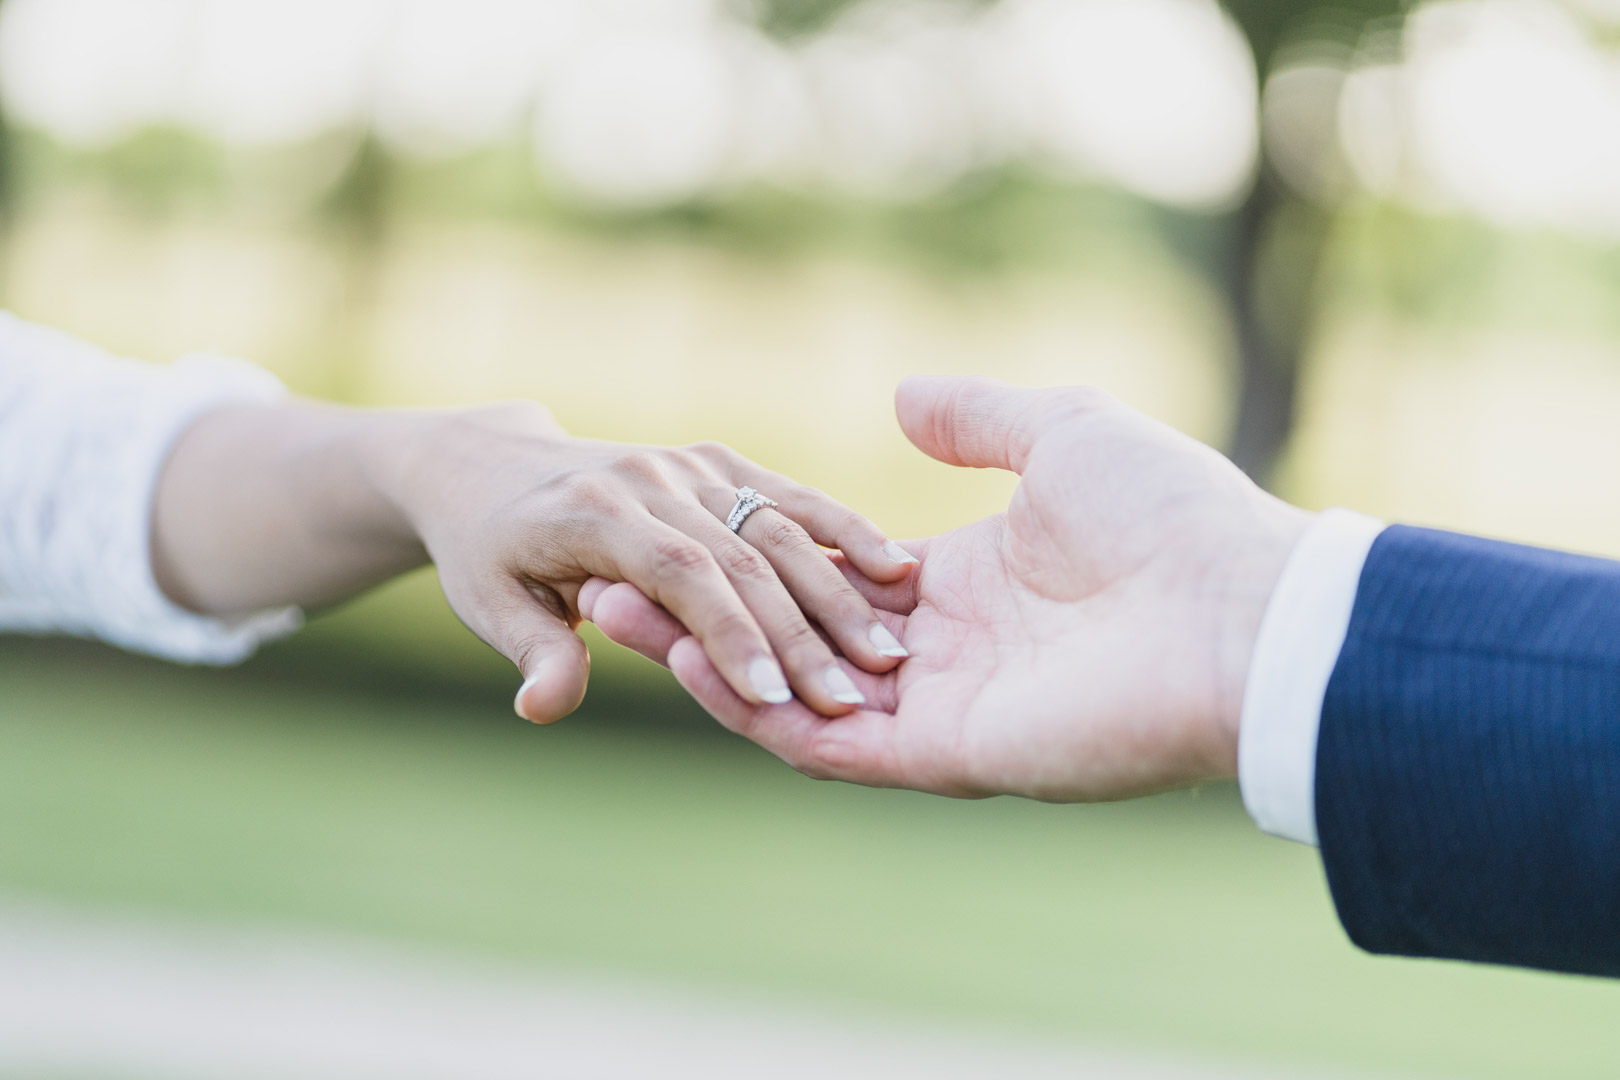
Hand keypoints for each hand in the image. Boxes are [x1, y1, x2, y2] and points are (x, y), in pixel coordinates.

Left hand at [384, 403, 916, 723]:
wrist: (495, 466)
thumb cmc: (492, 552)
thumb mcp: (492, 604)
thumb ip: (534, 653)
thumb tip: (544, 707)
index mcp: (592, 512)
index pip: (677, 576)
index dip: (729, 637)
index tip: (775, 703)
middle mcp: (649, 478)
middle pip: (742, 555)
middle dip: (799, 633)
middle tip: (849, 702)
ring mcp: (690, 465)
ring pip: (779, 525)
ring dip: (837, 591)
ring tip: (887, 654)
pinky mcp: (718, 462)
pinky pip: (791, 495)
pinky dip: (844, 529)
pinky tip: (894, 570)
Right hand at [584, 377, 1308, 800]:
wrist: (1237, 608)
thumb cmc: (1168, 514)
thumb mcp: (1060, 432)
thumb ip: (976, 418)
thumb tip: (899, 398)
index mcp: (964, 586)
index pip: (832, 581)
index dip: (754, 560)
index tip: (673, 527)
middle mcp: (942, 655)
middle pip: (795, 641)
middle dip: (702, 614)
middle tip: (608, 576)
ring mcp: (940, 714)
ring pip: (792, 697)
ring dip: (702, 659)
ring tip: (612, 611)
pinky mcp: (945, 760)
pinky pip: (827, 745)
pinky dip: (750, 710)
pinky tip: (682, 659)